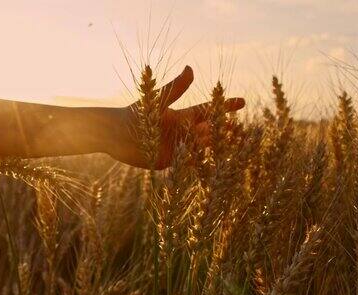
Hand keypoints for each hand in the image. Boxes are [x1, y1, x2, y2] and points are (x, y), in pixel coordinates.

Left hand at [111, 66, 244, 168]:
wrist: (116, 134)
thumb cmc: (135, 114)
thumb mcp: (158, 100)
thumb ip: (176, 88)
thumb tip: (191, 68)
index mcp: (182, 116)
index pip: (207, 110)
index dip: (224, 106)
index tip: (242, 102)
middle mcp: (183, 132)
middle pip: (209, 130)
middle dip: (224, 129)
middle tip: (238, 127)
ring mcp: (178, 147)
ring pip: (202, 147)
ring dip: (215, 145)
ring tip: (228, 142)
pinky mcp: (171, 161)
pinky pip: (189, 163)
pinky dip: (201, 162)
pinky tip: (214, 163)